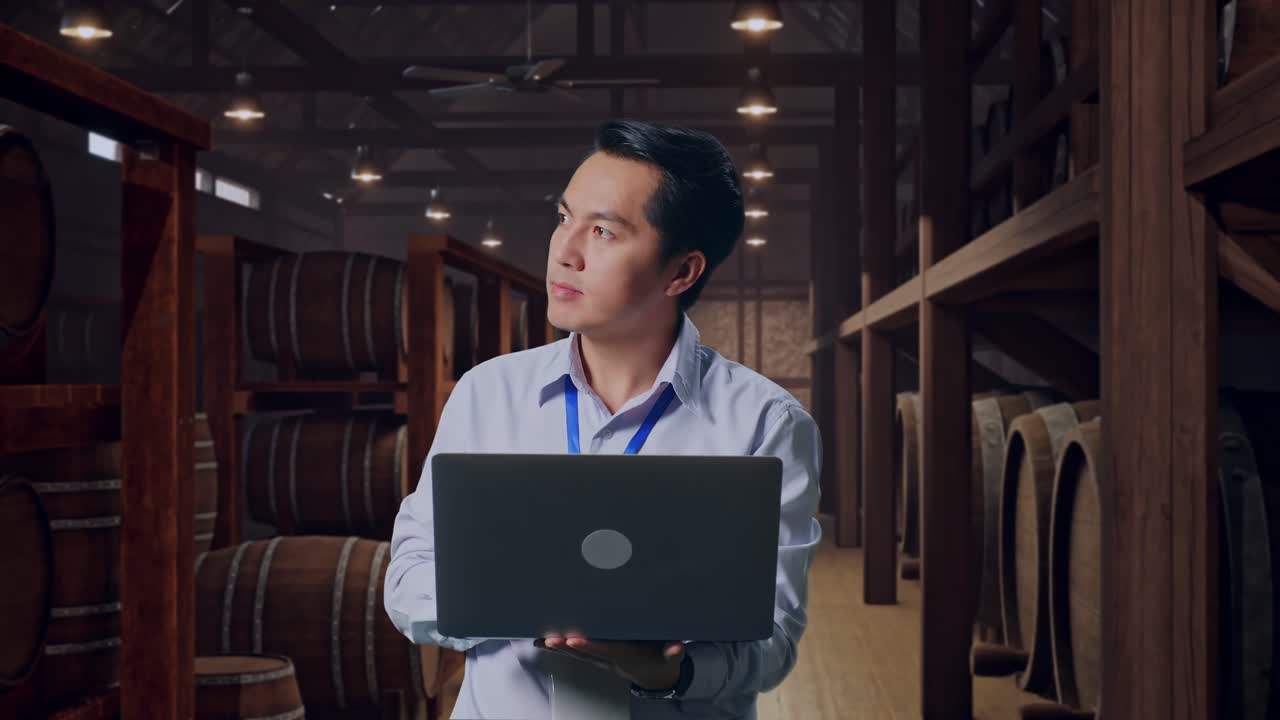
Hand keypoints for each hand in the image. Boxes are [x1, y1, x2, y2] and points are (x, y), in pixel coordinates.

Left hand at [534, 632, 684, 690]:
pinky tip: (547, 643)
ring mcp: (603, 660)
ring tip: (542, 641)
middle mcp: (611, 660)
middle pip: (586, 652)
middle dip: (568, 646)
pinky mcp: (599, 658)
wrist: (656, 677)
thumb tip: (676, 648)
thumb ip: (674, 652)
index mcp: (627, 656)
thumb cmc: (662, 662)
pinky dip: (561, 648)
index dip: (590, 645)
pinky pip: (577, 654)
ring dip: (560, 648)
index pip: (606, 649)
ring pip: (578, 654)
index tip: (575, 639)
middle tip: (550, 640)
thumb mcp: (672, 658)